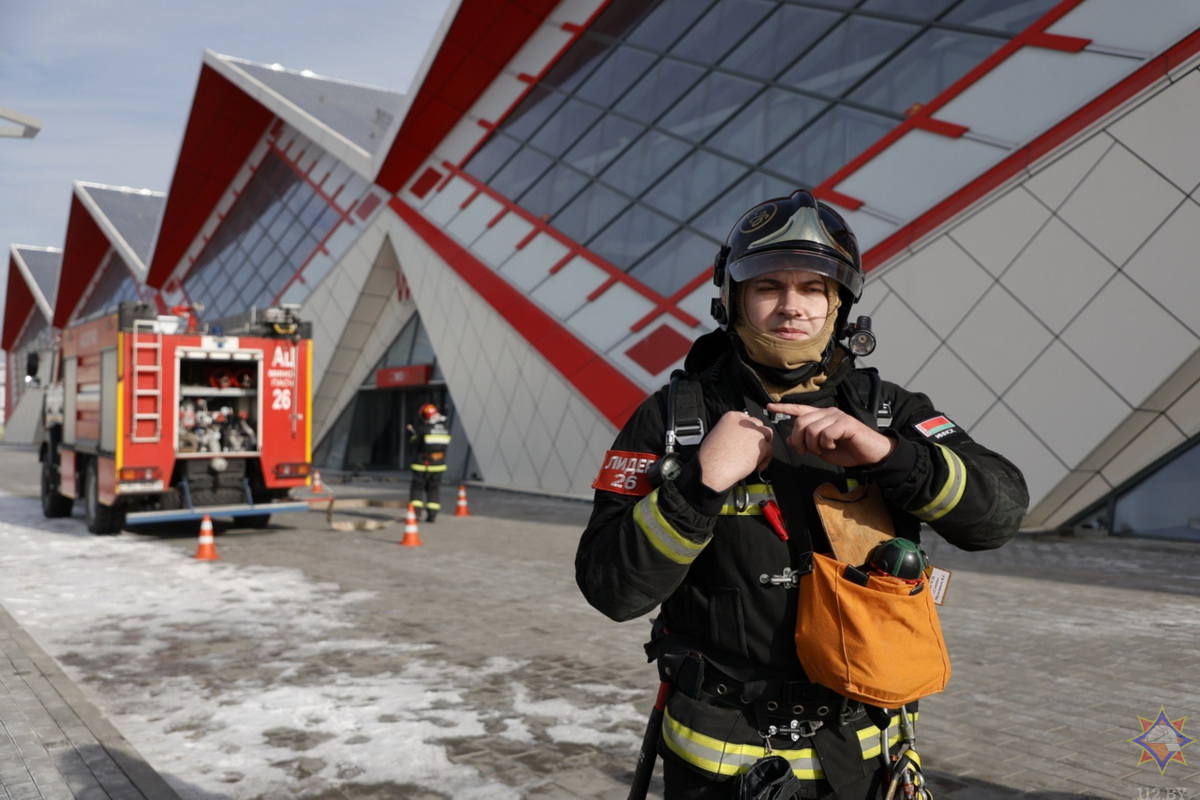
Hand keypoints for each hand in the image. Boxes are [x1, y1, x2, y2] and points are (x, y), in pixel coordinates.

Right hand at [697, 411, 773, 492]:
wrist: (713, 468)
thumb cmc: (711, 456)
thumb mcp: (716, 434)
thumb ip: (729, 431)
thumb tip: (735, 437)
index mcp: (732, 417)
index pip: (747, 419)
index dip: (749, 431)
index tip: (748, 438)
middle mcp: (745, 422)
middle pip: (758, 425)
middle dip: (757, 437)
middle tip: (752, 448)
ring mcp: (755, 432)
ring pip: (767, 434)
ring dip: (764, 445)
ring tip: (757, 457)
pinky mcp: (762, 445)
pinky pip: (770, 450)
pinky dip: (766, 459)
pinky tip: (757, 466)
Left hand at [766, 403, 894, 467]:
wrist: (870, 454)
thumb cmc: (848, 450)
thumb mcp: (822, 449)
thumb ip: (806, 443)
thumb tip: (789, 438)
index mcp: (821, 417)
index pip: (799, 409)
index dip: (784, 408)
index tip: (769, 407)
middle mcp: (828, 413)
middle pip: (801, 422)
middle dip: (799, 440)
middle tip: (807, 451)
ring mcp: (837, 416)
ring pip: (812, 429)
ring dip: (814, 445)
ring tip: (824, 449)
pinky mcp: (845, 423)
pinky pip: (825, 434)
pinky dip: (826, 444)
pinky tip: (833, 446)